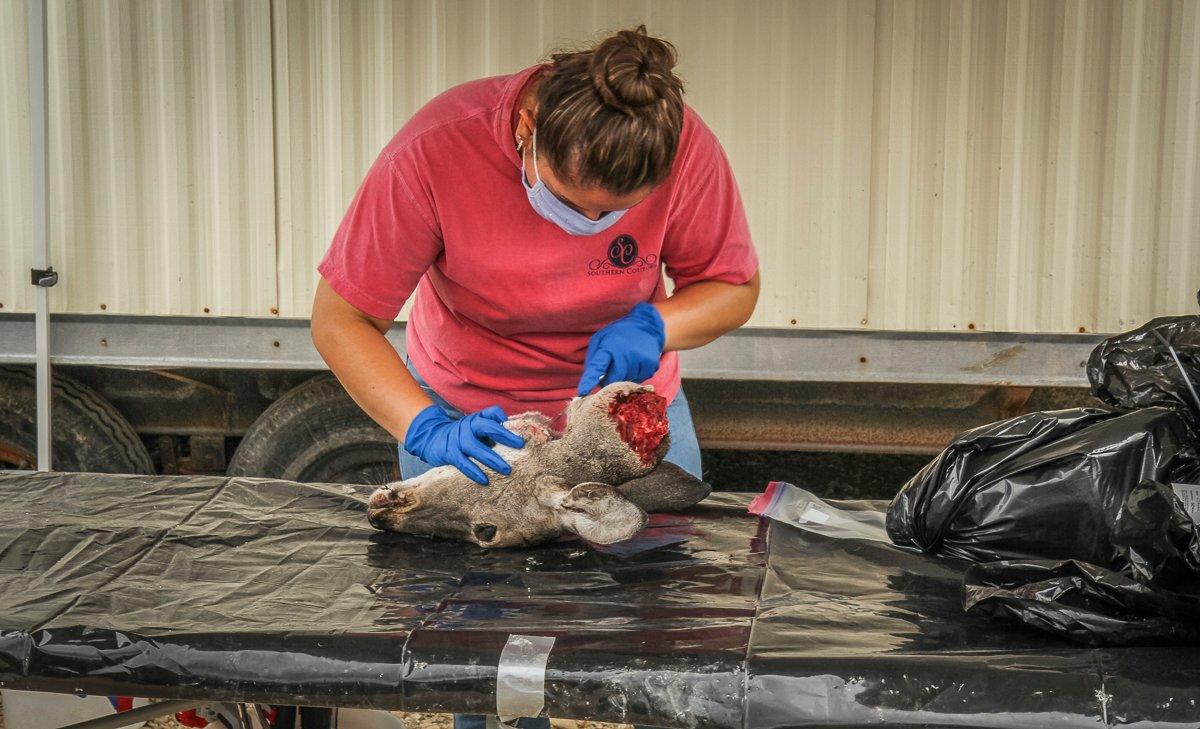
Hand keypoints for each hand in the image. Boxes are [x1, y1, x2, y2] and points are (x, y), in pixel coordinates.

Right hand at [404, 405, 524, 484]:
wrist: (432, 438)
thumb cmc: (463, 436)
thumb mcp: (476, 429)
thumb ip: (492, 432)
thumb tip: (516, 443)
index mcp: (477, 419)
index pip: (492, 412)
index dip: (504, 419)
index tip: (517, 429)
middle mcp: (468, 426)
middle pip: (487, 427)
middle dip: (504, 436)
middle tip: (520, 445)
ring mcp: (458, 439)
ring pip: (476, 448)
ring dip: (492, 459)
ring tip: (507, 470)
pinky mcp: (449, 453)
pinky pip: (463, 463)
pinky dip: (474, 471)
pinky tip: (485, 480)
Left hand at [577, 302, 666, 395]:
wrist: (647, 326)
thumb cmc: (619, 334)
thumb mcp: (601, 339)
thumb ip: (594, 359)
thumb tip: (593, 380)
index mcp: (609, 347)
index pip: (597, 366)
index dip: (589, 380)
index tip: (582, 391)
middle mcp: (626, 354)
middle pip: (612, 381)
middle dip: (608, 379)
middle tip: (611, 368)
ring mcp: (640, 360)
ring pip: (626, 383)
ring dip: (623, 377)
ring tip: (627, 361)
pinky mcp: (651, 366)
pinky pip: (639, 381)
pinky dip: (635, 375)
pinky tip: (636, 363)